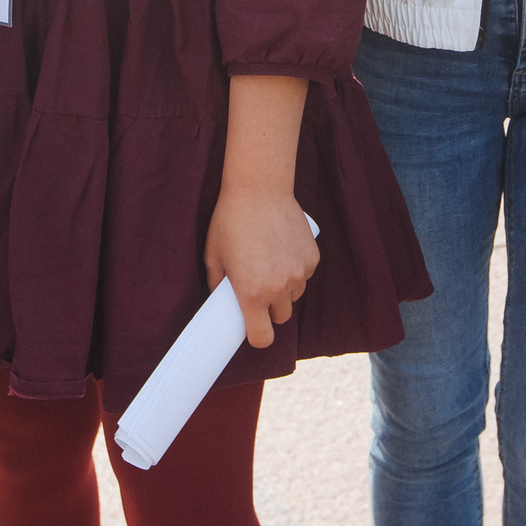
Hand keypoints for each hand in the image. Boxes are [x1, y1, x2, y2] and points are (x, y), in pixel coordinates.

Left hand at [203, 190, 316, 349]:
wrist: (259, 188)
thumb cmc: (230, 220)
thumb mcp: (213, 255)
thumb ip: (217, 285)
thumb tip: (220, 302)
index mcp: (252, 292)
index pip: (263, 337)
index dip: (258, 336)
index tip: (253, 328)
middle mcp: (279, 287)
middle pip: (281, 317)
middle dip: (270, 309)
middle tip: (259, 289)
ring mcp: (299, 272)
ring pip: (295, 296)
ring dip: (285, 290)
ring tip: (271, 264)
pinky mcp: (312, 257)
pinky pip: (305, 276)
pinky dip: (297, 271)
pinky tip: (284, 250)